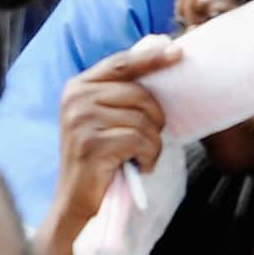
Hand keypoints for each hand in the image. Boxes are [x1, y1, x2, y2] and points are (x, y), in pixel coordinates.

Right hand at [42, 37, 180, 254]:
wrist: (76, 202)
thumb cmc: (99, 159)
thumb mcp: (104, 118)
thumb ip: (121, 92)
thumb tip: (159, 52)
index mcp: (78, 86)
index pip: (121, 63)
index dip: (151, 57)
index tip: (178, 52)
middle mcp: (76, 98)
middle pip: (139, 93)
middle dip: (155, 118)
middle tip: (147, 140)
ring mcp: (81, 120)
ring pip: (143, 119)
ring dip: (152, 143)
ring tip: (139, 157)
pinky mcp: (92, 144)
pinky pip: (141, 140)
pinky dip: (148, 157)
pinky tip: (138, 166)